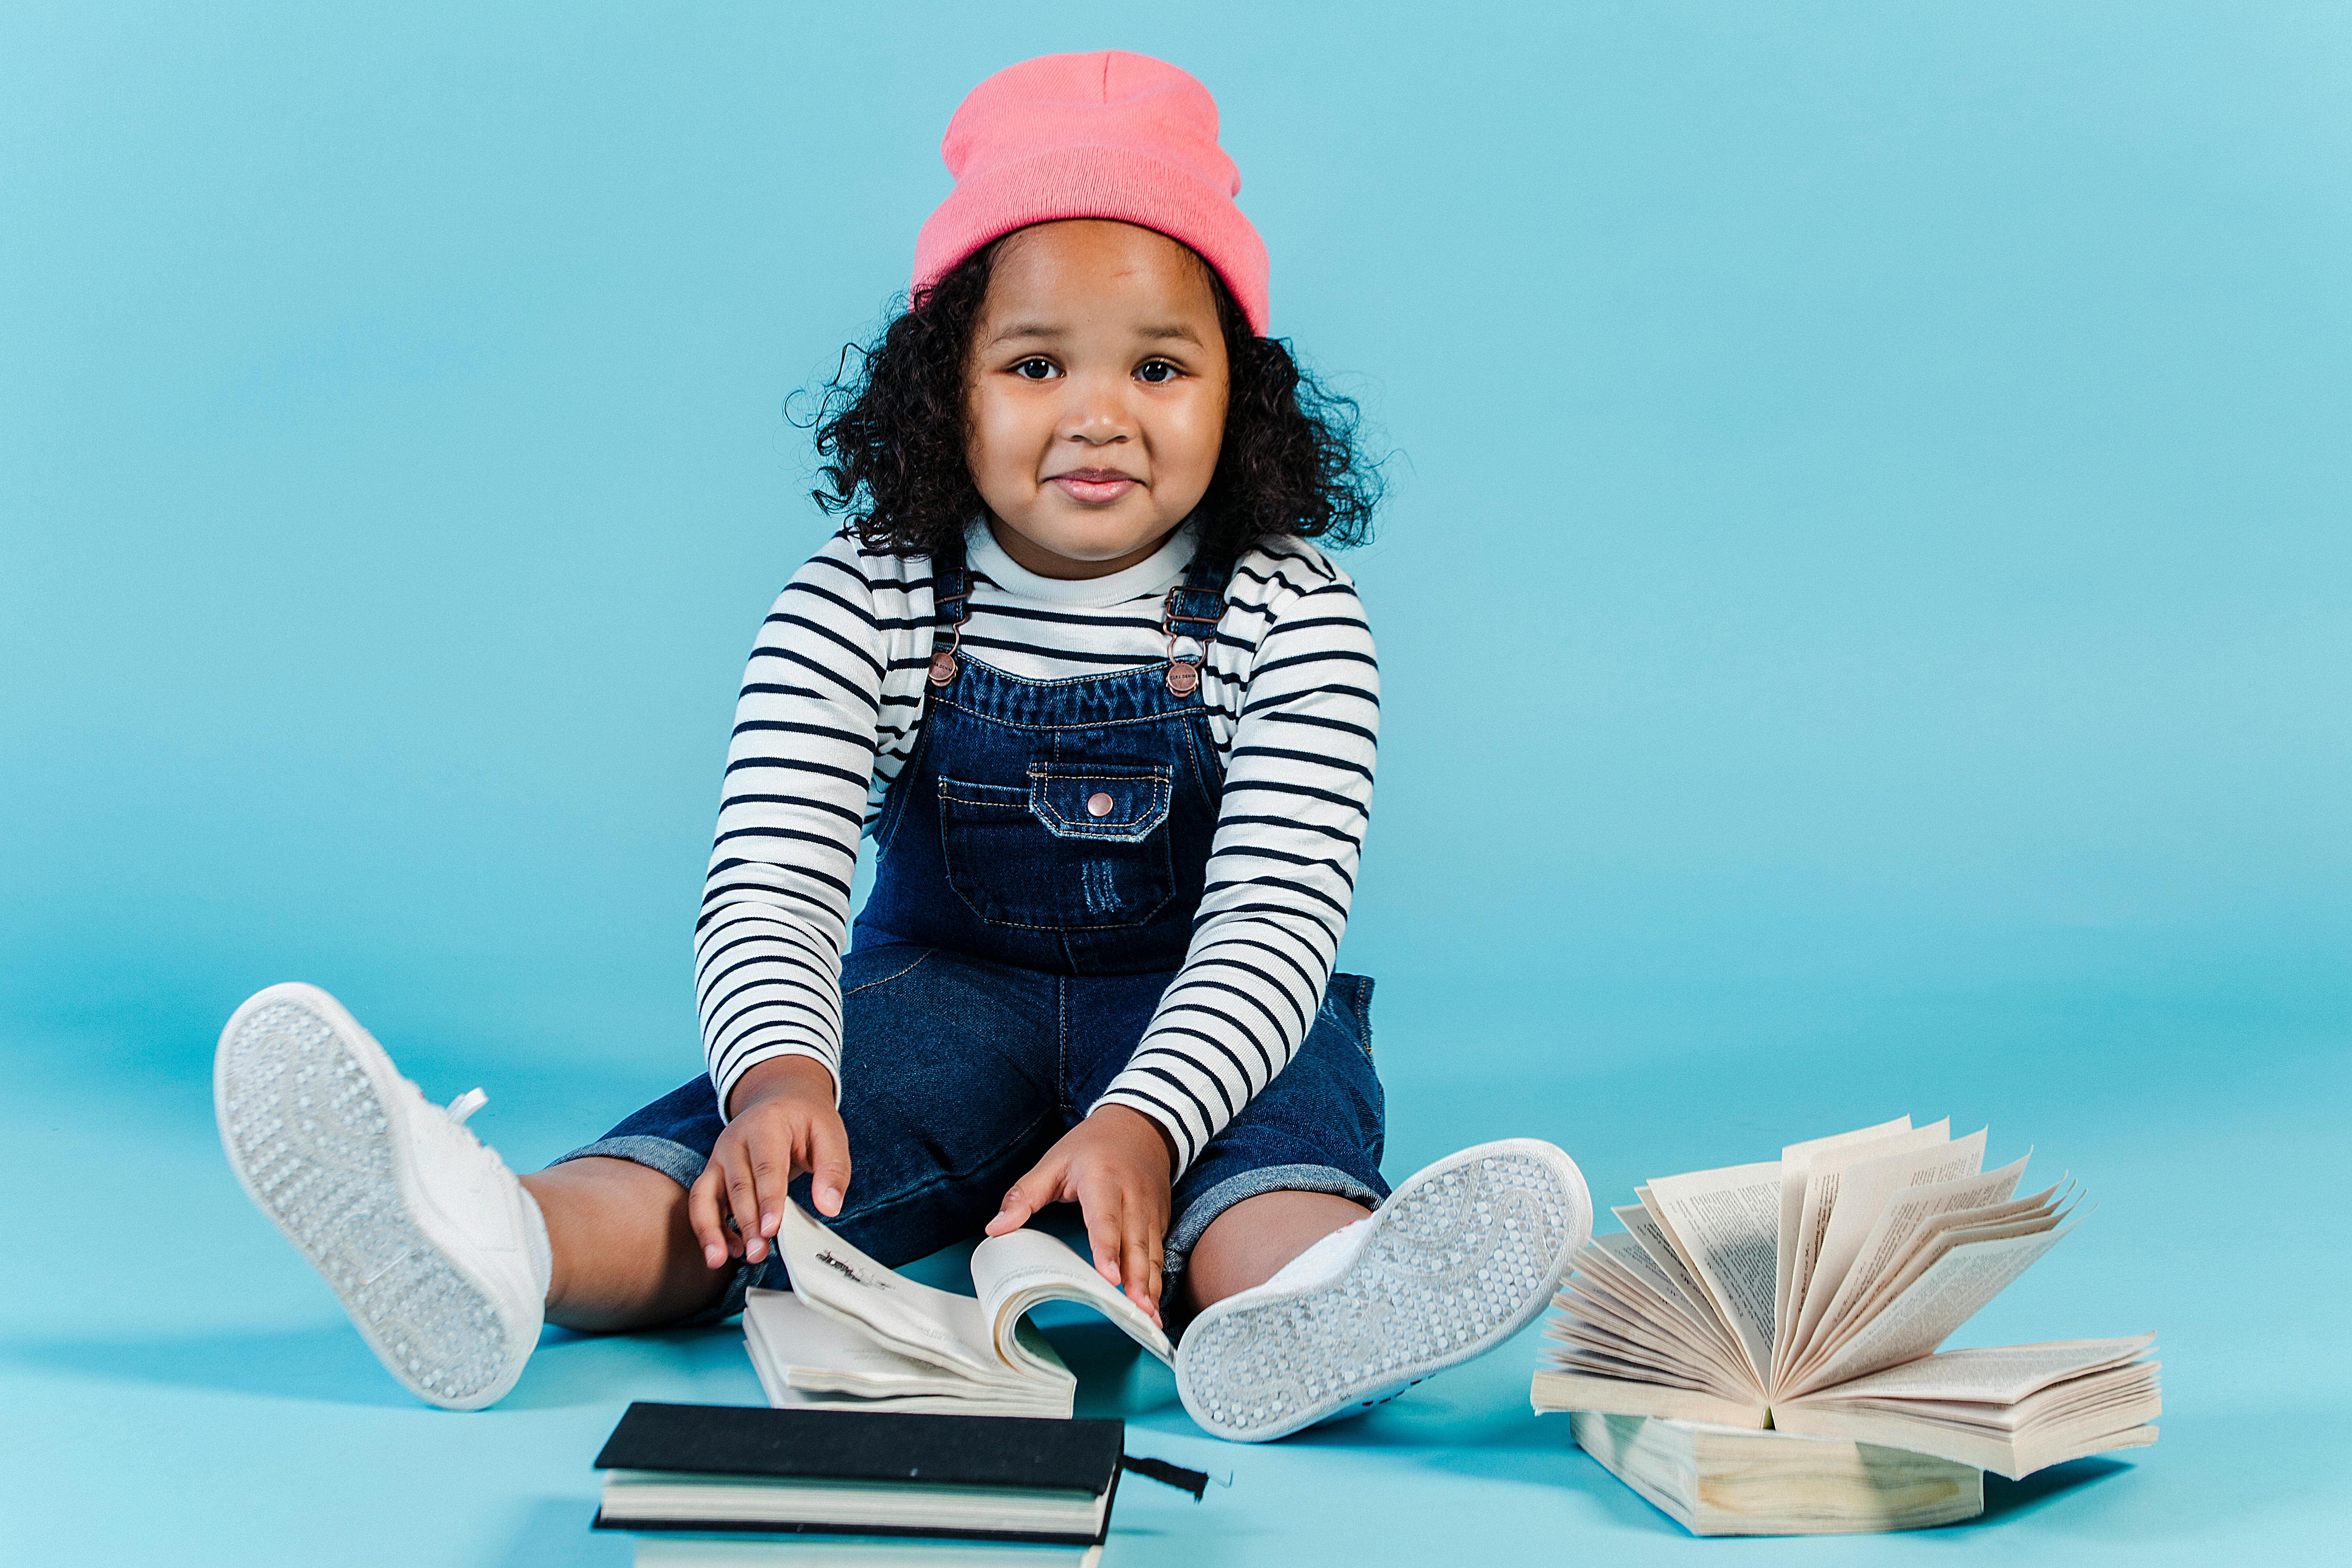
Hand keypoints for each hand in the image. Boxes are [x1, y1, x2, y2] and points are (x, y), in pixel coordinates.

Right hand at [688, 1056, 850, 1270]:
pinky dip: (709, 1228)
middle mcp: (735, 1140)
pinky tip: (726, 1250)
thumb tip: (830, 1206)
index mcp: (766, 1125)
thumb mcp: (830, 1133)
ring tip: (721, 1259)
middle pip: (737, 1186)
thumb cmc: (805, 1118)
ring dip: (713, 1230)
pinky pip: (701, 1203)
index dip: (768, 1199)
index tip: (771, 1228)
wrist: (779, 1097)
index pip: (766, 1166)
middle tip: (758, 1253)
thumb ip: (833, 1169)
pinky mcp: (712, 1173)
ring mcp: (719, 1157)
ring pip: (706, 1195)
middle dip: (746, 1222)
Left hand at [986, 1104, 1174, 1325]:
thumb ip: (1024, 1195)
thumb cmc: (1092, 1145)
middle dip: (1137, 1279)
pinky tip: (1153, 1306)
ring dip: (1151, 1286)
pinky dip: (1158, 1279)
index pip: (1105, 1218)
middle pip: (1135, 1242)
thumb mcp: (1053, 1162)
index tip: (1111, 1277)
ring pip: (1152, 1251)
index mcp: (1102, 1179)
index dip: (1108, 1248)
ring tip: (1149, 1318)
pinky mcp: (1161, 1219)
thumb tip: (994, 1229)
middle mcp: (1132, 1196)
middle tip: (1137, 1312)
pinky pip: (1159, 1252)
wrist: (1141, 1124)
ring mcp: (1151, 1209)